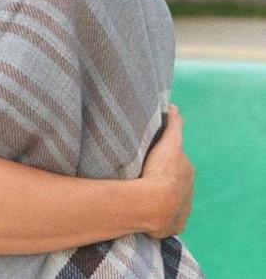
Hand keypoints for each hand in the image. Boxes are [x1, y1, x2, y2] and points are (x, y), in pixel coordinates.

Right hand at [141, 105, 194, 237]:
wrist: (157, 203)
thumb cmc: (161, 169)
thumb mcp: (169, 142)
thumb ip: (174, 124)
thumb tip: (174, 107)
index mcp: (187, 171)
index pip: (176, 162)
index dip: (165, 158)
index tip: (153, 156)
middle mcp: (188, 191)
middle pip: (175, 181)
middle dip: (164, 178)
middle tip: (145, 173)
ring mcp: (181, 210)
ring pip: (171, 199)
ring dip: (161, 197)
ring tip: (143, 193)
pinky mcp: (173, 226)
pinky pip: (166, 218)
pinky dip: (160, 214)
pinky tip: (147, 211)